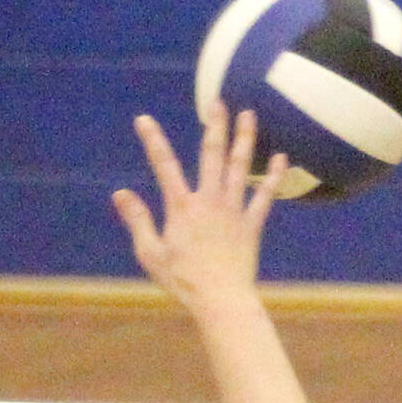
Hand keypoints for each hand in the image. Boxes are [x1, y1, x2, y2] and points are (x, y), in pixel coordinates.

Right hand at [111, 101, 286, 313]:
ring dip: (245, 139)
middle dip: (214, 126)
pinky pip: (265, 196)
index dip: (153, 141)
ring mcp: (233, 211)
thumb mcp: (150, 252)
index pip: (163, 166)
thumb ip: (137, 219)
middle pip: (211, 155)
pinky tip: (281, 157)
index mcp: (181, 207)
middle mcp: (208, 201)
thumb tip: (120, 193)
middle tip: (218, 102)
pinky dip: (273, 176)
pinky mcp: (251, 225)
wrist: (221, 300)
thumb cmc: (183, 281)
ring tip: (250, 115)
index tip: (144, 120)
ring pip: (239, 167)